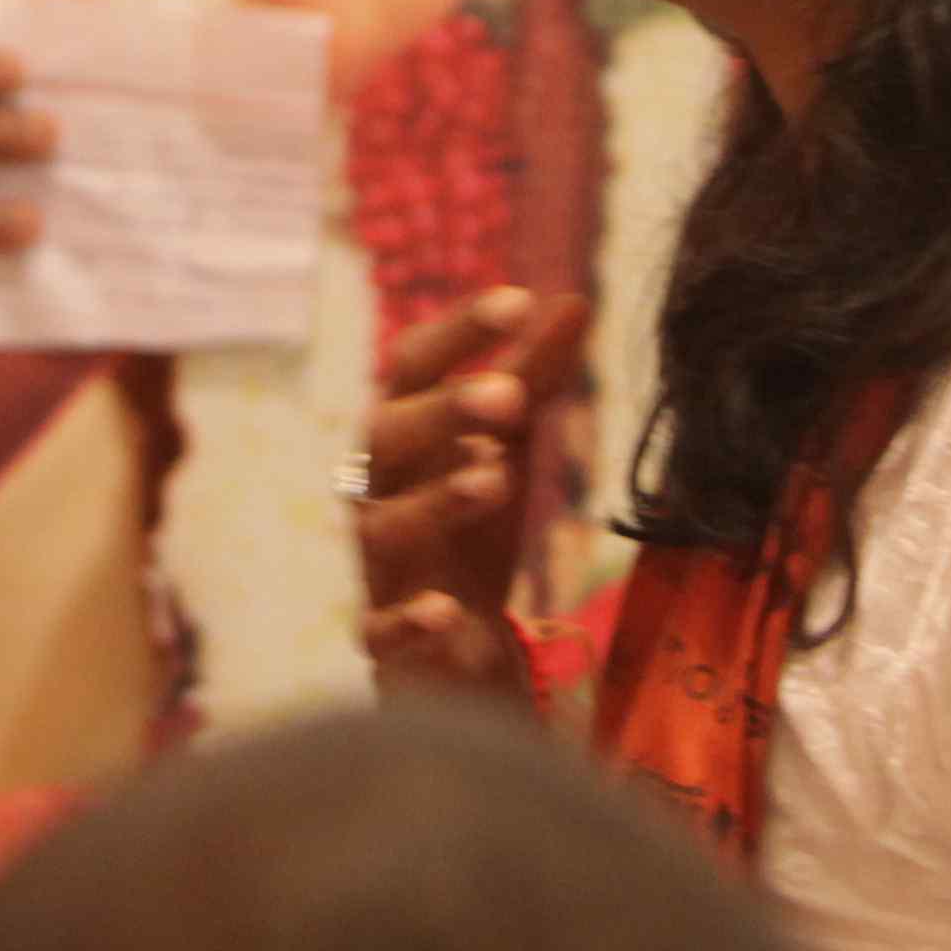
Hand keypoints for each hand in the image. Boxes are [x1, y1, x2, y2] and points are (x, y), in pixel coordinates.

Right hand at [350, 284, 586, 697]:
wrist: (451, 651)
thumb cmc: (469, 530)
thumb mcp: (506, 448)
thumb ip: (533, 378)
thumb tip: (574, 299)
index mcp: (402, 433)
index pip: (412, 367)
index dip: (459, 333)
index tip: (519, 300)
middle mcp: (376, 489)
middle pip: (388, 436)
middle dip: (444, 411)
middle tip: (511, 394)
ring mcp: (376, 565)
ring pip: (386, 526)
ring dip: (437, 501)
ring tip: (497, 480)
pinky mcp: (382, 639)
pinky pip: (380, 629)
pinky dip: (410, 621)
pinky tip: (447, 611)